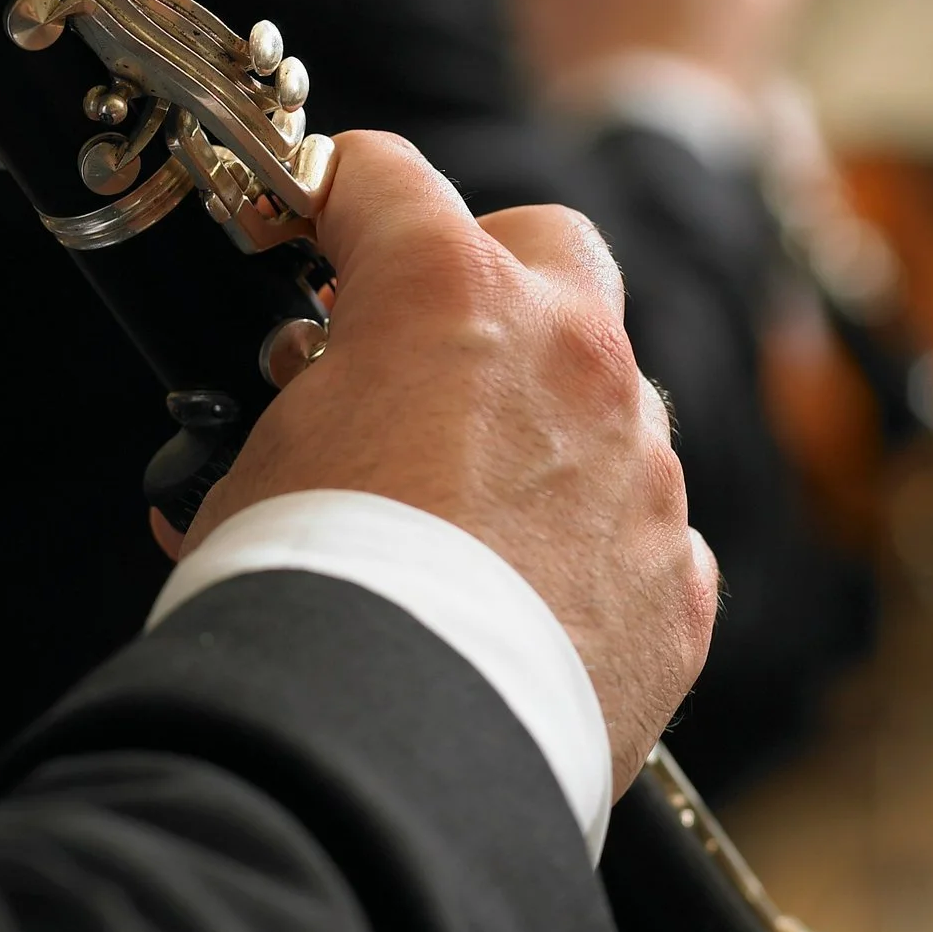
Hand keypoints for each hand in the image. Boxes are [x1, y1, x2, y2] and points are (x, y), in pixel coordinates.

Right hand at [175, 132, 716, 789]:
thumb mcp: (255, 465)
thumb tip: (296, 416)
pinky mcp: (678, 579)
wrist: (390, 754)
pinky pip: (642, 532)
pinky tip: (520, 603)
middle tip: (415, 348)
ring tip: (461, 510)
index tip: (302, 231)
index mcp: (452, 298)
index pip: (385, 178)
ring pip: (610, 399)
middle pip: (547, 247)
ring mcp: (641, 468)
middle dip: (487, 276)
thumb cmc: (302, 596)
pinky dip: (589, 550)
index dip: (330, 196)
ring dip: (545, 430)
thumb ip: (301, 407)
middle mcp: (572, 358)